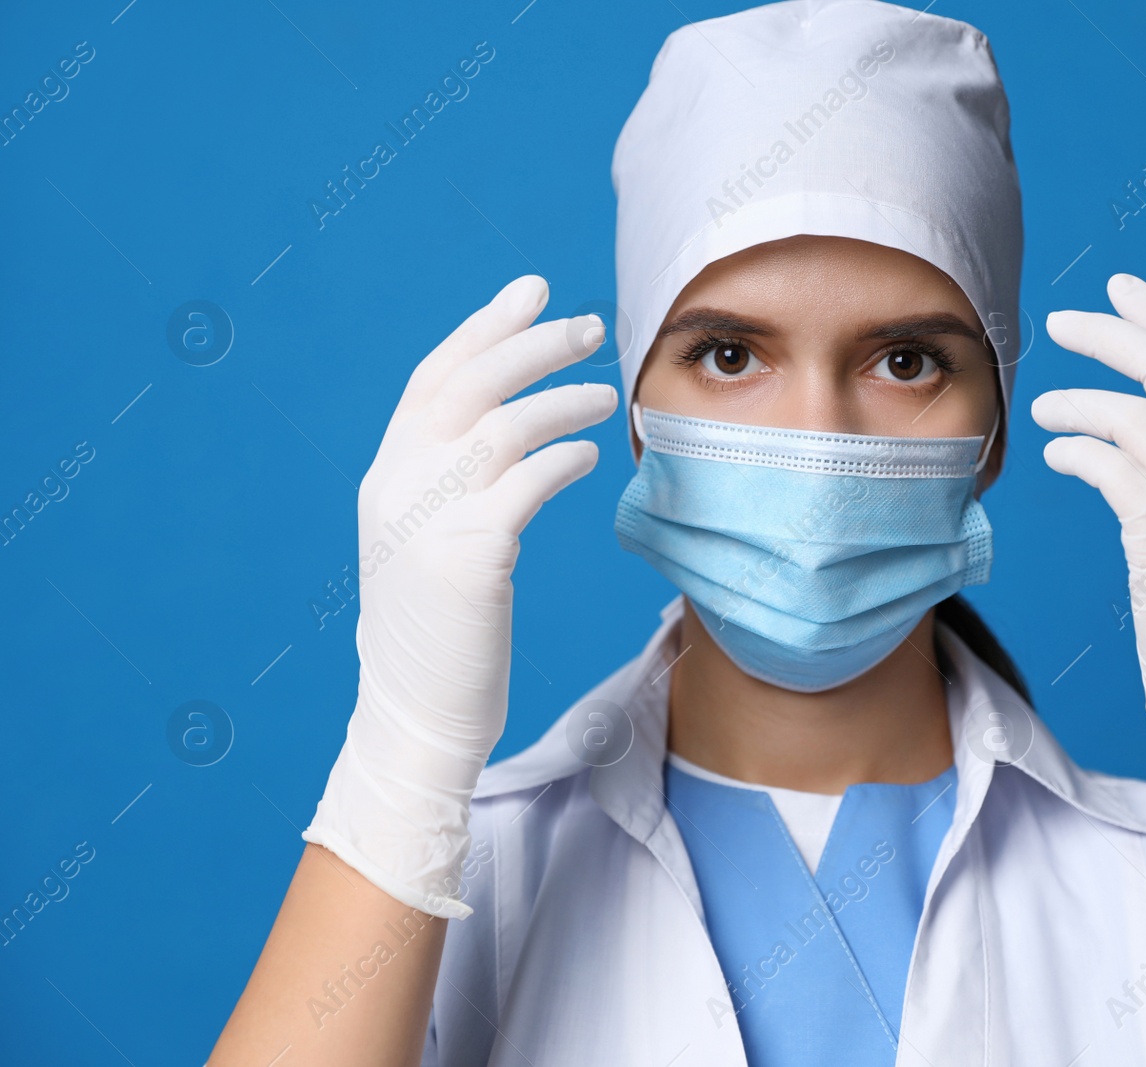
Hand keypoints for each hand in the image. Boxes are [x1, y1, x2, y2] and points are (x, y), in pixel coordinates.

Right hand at [303, 275, 616, 917]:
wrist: (413, 721)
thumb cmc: (436, 640)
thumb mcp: (426, 548)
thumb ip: (448, 490)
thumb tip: (504, 441)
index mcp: (384, 478)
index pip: (432, 379)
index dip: (482, 329)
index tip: (530, 291)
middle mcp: (396, 486)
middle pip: (466, 383)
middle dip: (530, 342)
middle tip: (590, 322)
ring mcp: (426, 519)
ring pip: (499, 423)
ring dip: (560, 398)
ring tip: (606, 392)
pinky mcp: (467, 555)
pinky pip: (524, 481)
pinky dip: (562, 456)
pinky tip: (591, 453)